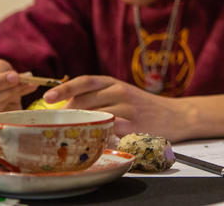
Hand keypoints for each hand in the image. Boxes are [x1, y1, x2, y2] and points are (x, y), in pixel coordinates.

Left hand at [43, 75, 180, 138]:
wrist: (175, 115)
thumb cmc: (143, 107)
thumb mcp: (122, 93)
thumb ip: (98, 96)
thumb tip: (65, 107)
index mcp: (114, 82)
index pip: (85, 81)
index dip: (64, 89)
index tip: (47, 98)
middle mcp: (120, 92)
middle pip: (85, 101)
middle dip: (69, 114)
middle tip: (58, 125)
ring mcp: (128, 108)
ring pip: (95, 117)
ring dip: (82, 126)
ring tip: (74, 134)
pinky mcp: (134, 126)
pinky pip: (109, 131)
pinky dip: (99, 136)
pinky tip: (94, 141)